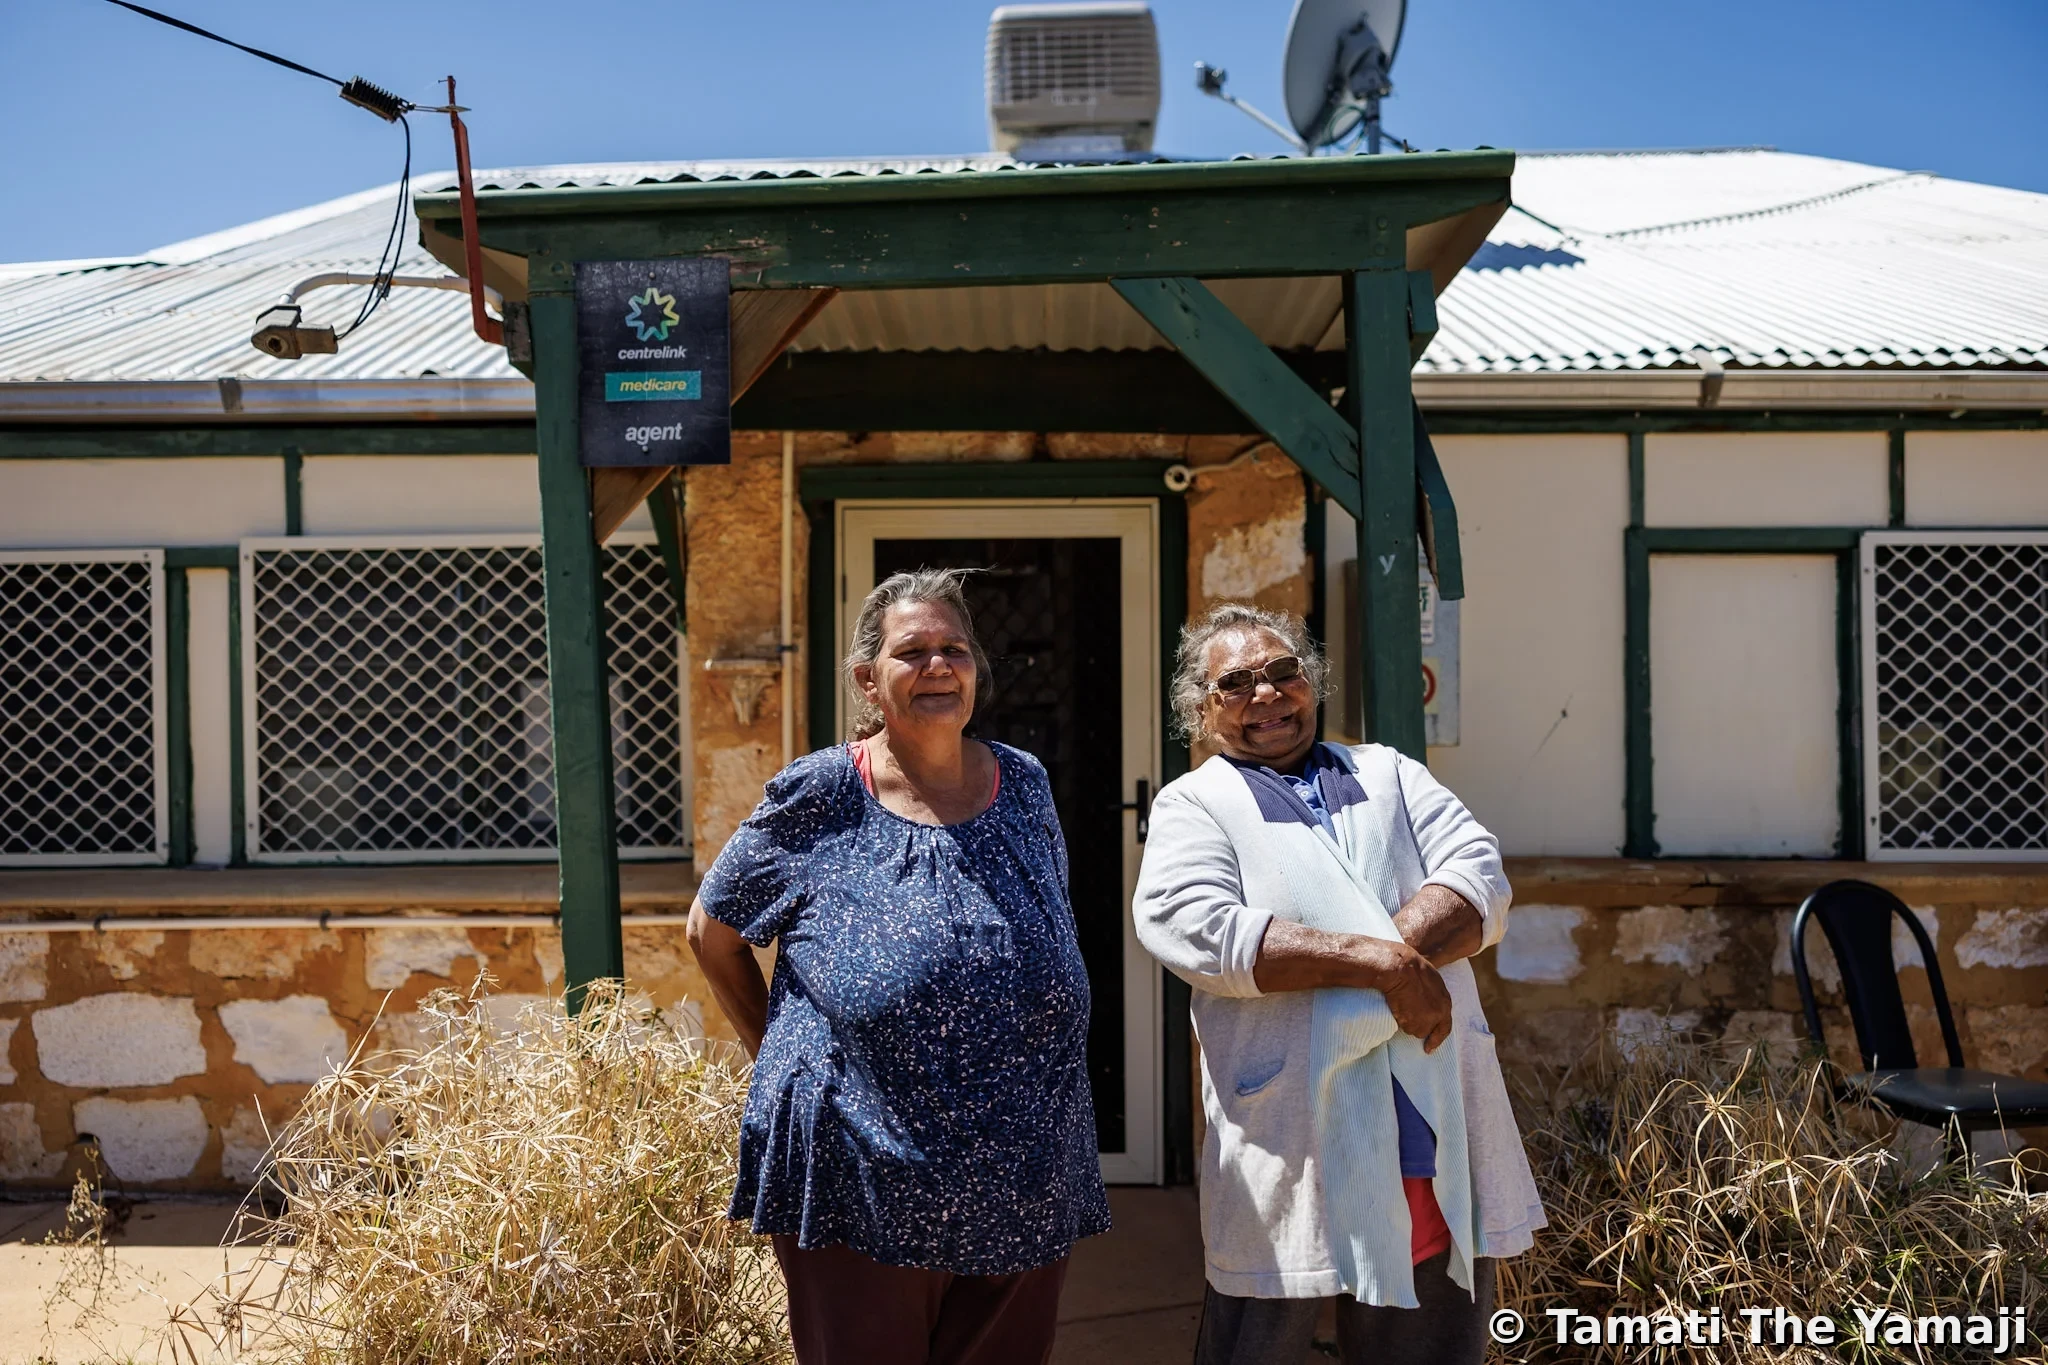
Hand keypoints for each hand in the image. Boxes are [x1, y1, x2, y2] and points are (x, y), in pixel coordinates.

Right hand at [1353, 938, 1452, 1052]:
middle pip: (1426, 1030)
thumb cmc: (1412, 968)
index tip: (1430, 1048)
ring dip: (1407, 1022)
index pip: (1445, 1027)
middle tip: (1408, 1017)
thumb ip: (1434, 996)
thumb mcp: (1432, 980)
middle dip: (1417, 1025)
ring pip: (1413, 1029)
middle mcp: (1438, 1014)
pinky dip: (1399, 1020)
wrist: (1400, 968)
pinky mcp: (1411, 1023)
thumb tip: (1428, 1002)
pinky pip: (1403, 1027)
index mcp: (1445, 1003)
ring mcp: (1425, 1020)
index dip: (1437, 1038)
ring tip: (1401, 1004)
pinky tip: (1397, 1006)